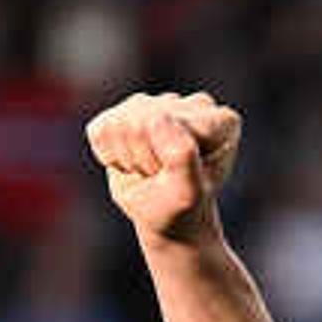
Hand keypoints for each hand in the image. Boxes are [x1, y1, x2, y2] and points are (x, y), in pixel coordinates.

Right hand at [86, 90, 241, 246]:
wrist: (168, 218)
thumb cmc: (184, 208)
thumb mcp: (187, 192)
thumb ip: (181, 156)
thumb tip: (158, 118)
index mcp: (221, 121)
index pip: (166, 124)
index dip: (163, 156)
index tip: (183, 177)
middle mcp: (193, 105)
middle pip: (140, 123)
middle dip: (145, 159)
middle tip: (165, 177)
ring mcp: (158, 104)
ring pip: (118, 125)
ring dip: (129, 158)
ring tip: (152, 170)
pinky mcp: (125, 113)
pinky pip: (99, 130)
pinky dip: (109, 156)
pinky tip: (133, 161)